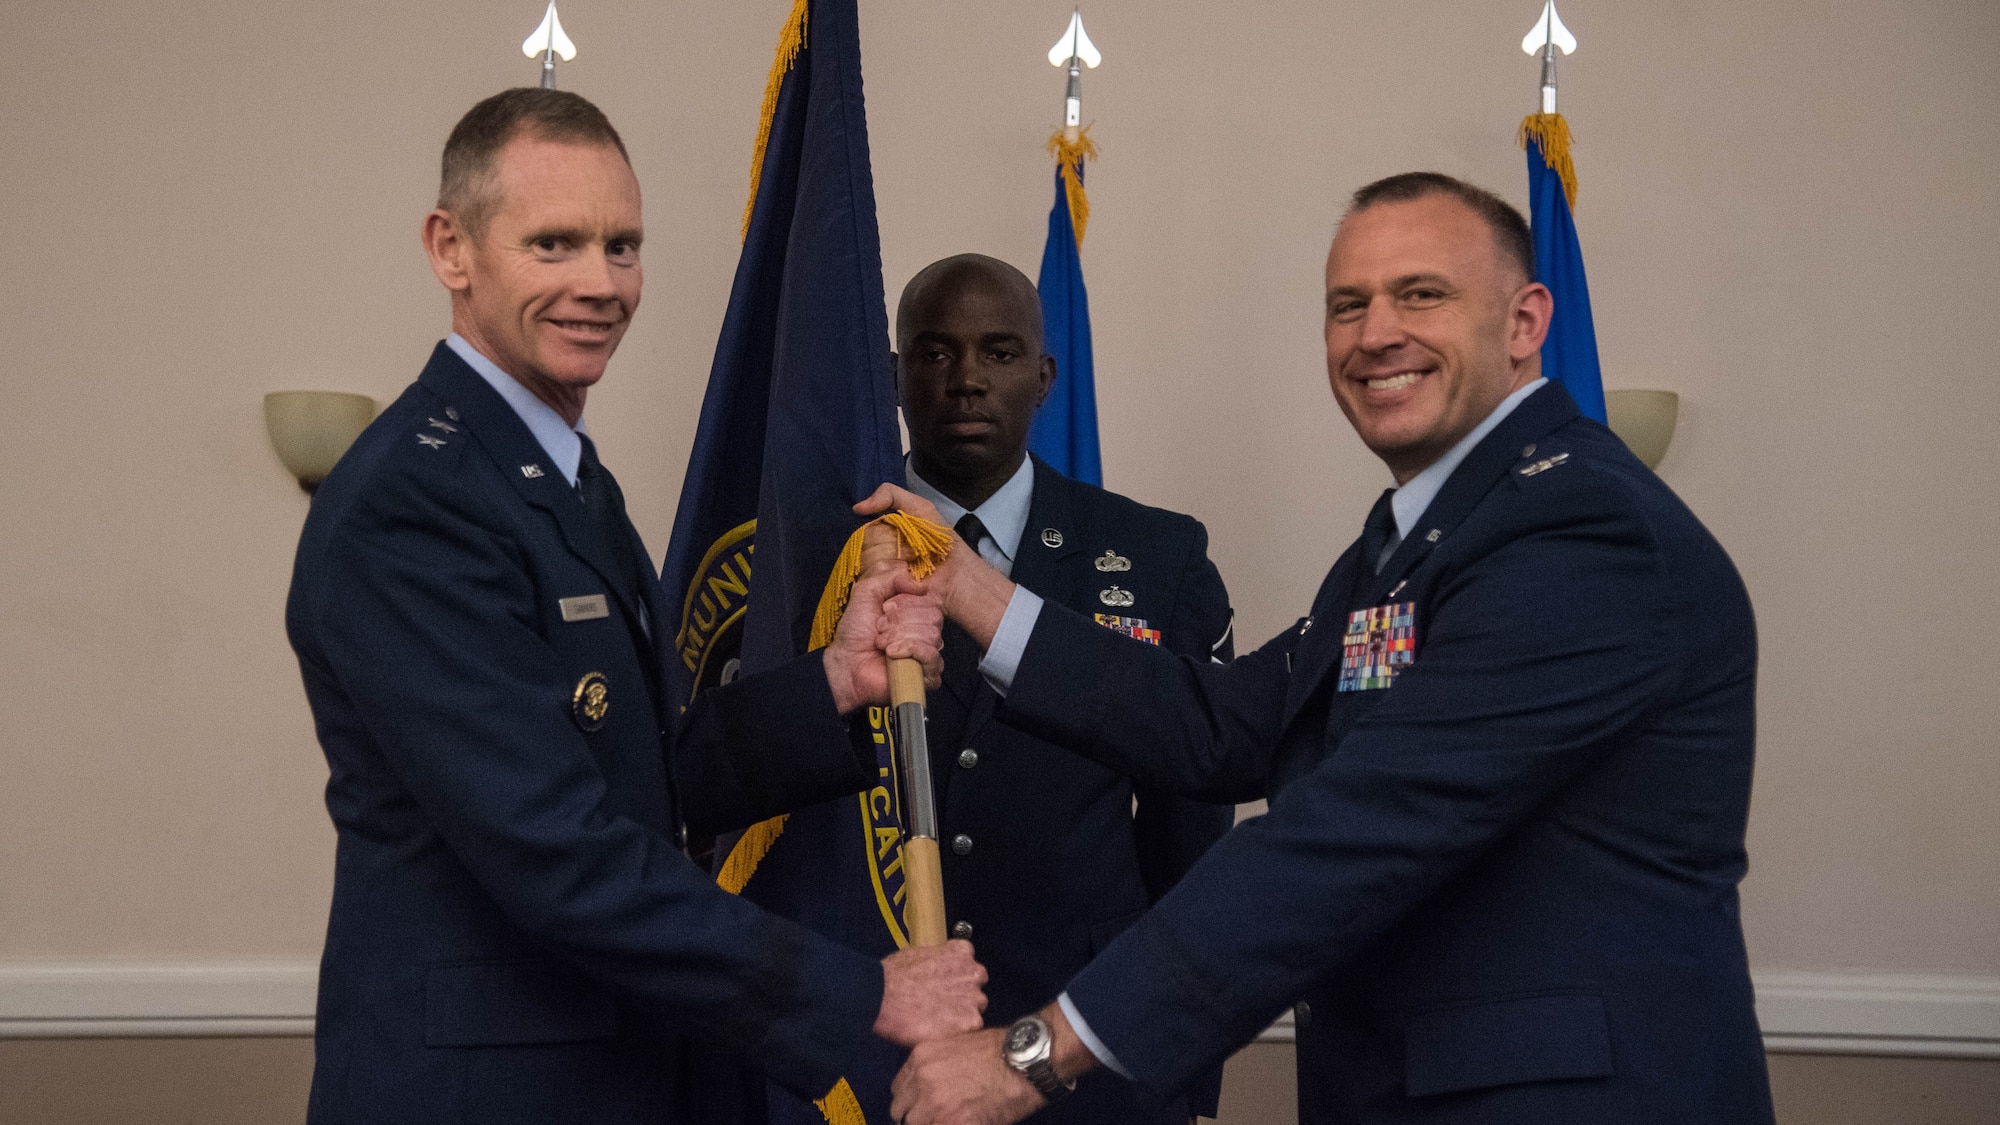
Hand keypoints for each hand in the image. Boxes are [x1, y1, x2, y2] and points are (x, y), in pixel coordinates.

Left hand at [824, 568, 943, 713]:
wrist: (845, 663)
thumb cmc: (856, 631)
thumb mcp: (868, 591)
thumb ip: (893, 576)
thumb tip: (921, 585)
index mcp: (917, 610)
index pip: (930, 597)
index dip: (905, 602)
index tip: (884, 608)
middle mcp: (927, 630)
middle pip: (934, 615)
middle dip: (900, 620)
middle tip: (880, 628)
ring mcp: (929, 652)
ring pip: (932, 634)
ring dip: (899, 636)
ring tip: (882, 643)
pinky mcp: (928, 674)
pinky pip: (932, 656)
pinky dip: (909, 650)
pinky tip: (892, 653)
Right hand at [855, 484, 1016, 648]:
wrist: (957, 575)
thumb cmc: (941, 542)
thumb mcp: (919, 508)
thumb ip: (889, 495)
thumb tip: (856, 508)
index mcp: (881, 537)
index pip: (865, 531)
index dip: (883, 531)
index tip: (902, 533)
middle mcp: (874, 556)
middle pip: (865, 546)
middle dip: (890, 545)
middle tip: (913, 552)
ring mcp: (876, 577)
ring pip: (867, 562)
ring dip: (892, 561)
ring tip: (912, 565)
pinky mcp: (881, 594)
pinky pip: (871, 582)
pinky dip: (890, 576)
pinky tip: (907, 578)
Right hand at [875, 940, 987, 1046]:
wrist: (881, 997)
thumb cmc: (893, 976)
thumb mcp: (918, 955)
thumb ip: (938, 960)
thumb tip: (938, 968)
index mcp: (961, 952)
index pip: (969, 965)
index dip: (957, 977)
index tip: (945, 985)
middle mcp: (973, 972)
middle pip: (977, 987)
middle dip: (963, 995)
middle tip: (941, 1005)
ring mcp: (974, 997)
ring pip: (976, 1008)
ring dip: (961, 1014)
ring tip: (937, 1020)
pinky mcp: (970, 1021)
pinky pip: (971, 1028)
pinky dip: (957, 1031)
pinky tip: (939, 1030)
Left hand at [889, 1028, 1042, 1124]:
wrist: (1024, 1062)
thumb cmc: (999, 1051)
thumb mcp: (955, 1047)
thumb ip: (934, 1068)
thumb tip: (928, 1090)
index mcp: (921, 1059)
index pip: (898, 1090)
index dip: (910, 1102)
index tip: (919, 1107)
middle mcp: (922, 1081)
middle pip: (901, 1112)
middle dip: (916, 1118)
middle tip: (935, 1118)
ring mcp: (936, 1105)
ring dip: (932, 1123)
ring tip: (951, 1120)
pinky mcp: (953, 1123)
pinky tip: (965, 1122)